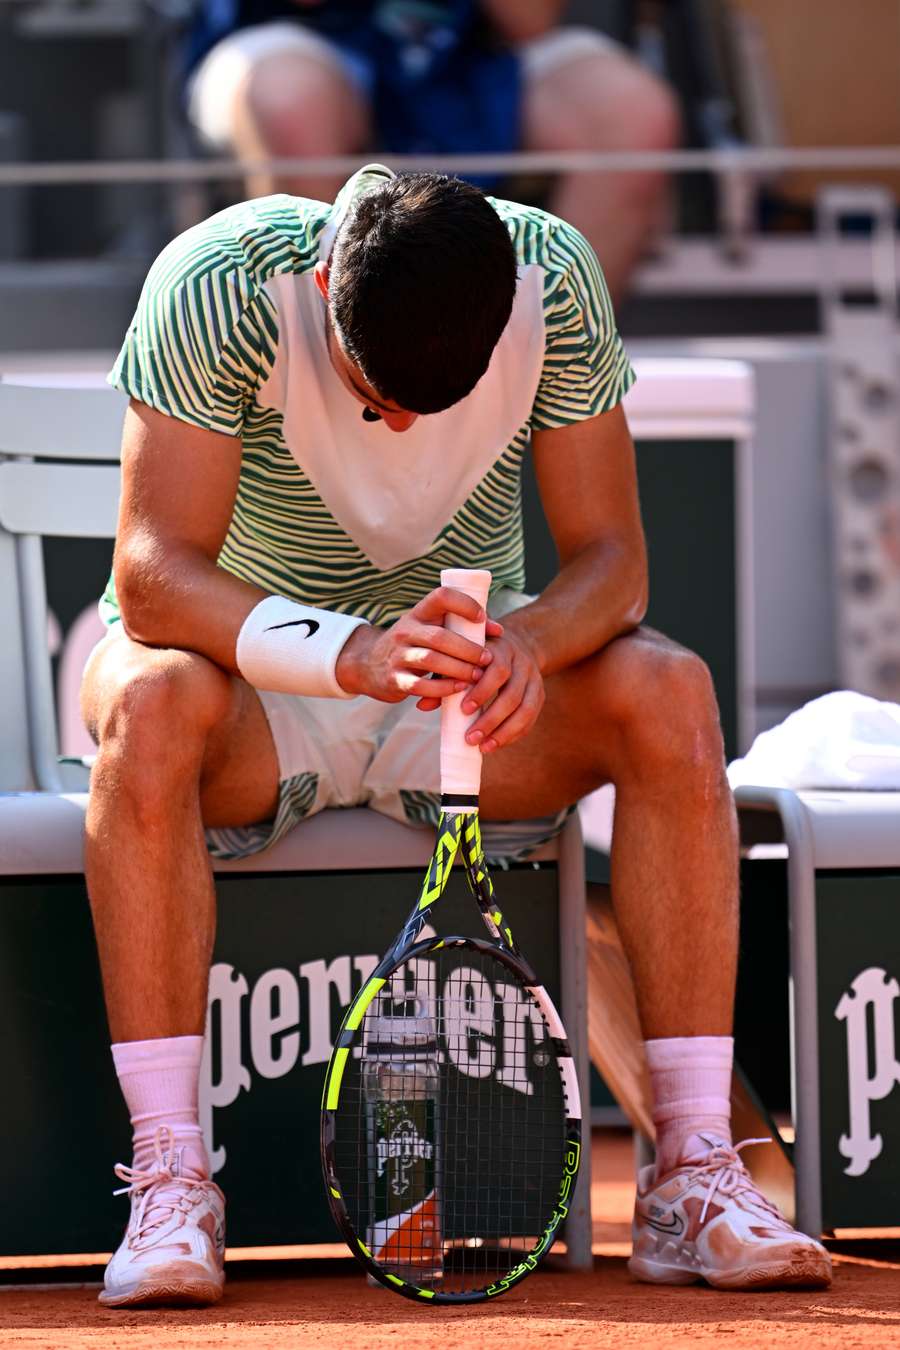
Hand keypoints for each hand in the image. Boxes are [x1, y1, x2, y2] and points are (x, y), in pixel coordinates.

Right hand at [334, 586, 502, 703]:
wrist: (368, 664)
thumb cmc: (413, 645)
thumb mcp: (429, 629)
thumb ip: (461, 628)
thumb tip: (498, 631)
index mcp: (418, 613)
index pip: (440, 597)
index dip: (464, 604)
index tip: (481, 617)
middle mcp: (406, 630)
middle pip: (440, 636)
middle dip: (468, 649)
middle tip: (487, 659)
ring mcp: (397, 655)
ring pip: (431, 660)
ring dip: (459, 669)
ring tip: (477, 676)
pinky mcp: (394, 679)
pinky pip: (420, 685)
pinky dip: (443, 688)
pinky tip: (459, 689)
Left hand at [455, 627, 544, 752]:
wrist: (518, 643)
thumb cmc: (478, 655)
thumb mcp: (462, 658)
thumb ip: (444, 677)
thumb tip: (422, 705)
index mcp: (502, 649)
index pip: (497, 670)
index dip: (482, 691)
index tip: (464, 710)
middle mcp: (522, 663)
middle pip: (512, 694)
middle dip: (491, 718)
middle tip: (470, 738)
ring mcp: (534, 679)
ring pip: (526, 709)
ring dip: (504, 731)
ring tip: (484, 747)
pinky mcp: (540, 694)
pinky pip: (531, 718)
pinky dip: (515, 734)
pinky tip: (497, 744)